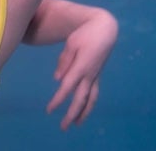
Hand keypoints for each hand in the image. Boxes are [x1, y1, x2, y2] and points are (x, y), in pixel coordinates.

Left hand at [46, 9, 117, 129]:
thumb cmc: (86, 33)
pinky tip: (85, 107)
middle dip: (72, 114)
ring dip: (84, 112)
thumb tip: (57, 79)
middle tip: (63, 127)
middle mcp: (89, 74)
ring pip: (91, 98)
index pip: (67, 87)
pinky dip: (90, 102)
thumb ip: (64, 61)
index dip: (58, 100)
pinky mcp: (98, 73)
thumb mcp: (71, 43)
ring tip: (77, 123)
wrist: (105, 28)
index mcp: (80, 66)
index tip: (49, 110)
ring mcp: (95, 74)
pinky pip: (95, 92)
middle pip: (80, 98)